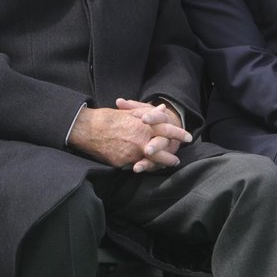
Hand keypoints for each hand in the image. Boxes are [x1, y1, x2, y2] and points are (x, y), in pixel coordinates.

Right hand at [68, 101, 191, 170]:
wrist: (88, 130)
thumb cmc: (108, 118)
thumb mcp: (129, 113)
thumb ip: (147, 113)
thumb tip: (161, 109)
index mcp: (143, 125)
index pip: (167, 130)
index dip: (179, 133)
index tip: (188, 137)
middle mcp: (141, 140)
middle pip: (163, 151)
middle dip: (171, 156)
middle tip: (177, 159)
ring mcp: (132, 153)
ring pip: (151, 162)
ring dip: (159, 164)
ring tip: (164, 166)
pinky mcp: (123, 162)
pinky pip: (135, 166)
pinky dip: (141, 165)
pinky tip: (144, 166)